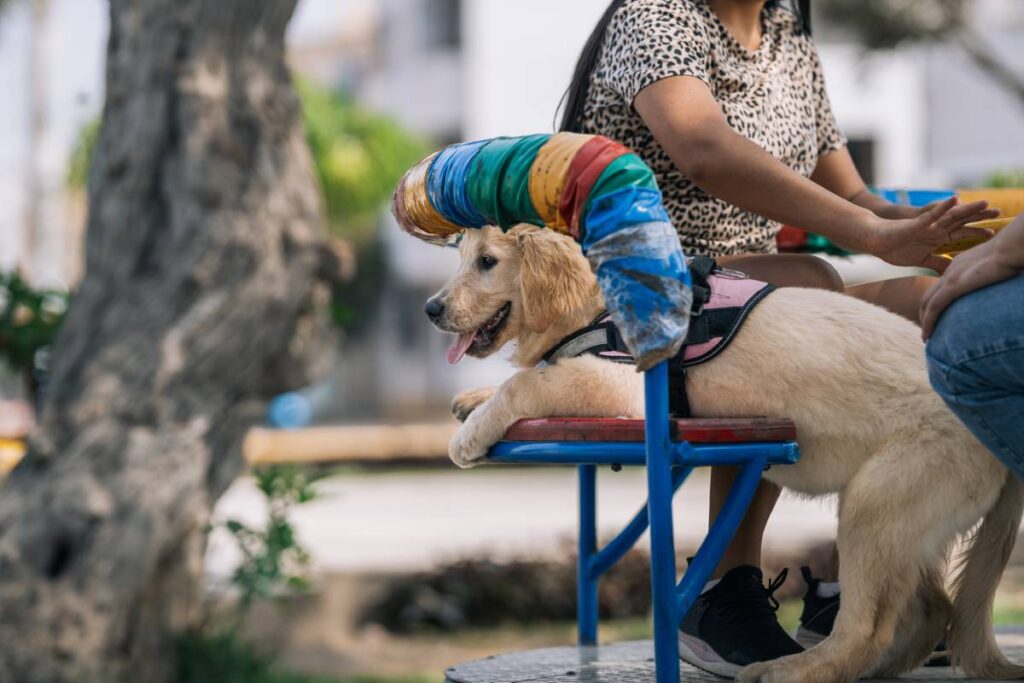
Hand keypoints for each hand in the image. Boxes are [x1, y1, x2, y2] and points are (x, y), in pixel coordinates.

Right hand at [868, 198, 998, 272]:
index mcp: (936, 238)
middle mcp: (934, 229)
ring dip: (968, 209)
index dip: (976, 232)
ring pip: (951, 215)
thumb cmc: (894, 249)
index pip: (960, 233)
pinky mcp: (915, 223)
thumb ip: (936, 262)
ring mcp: (926, 225)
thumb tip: (952, 270)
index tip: (992, 234)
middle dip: (979, 217)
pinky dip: (942, 208)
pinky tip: (954, 200)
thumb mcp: (920, 260)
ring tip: (984, 203)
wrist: (874, 241)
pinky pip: (931, 215)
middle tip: (998, 212)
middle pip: (961, 221)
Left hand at [919, 236, 1020, 339]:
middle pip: (929, 295)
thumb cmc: (1011, 254)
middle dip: (925, 314)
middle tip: (928, 331)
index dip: (937, 302)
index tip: (939, 316)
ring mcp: (950, 278)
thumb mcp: (997, 264)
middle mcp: (951, 270)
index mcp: (960, 264)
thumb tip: (1002, 281)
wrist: (1010, 247)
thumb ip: (992, 274)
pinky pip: (934, 308)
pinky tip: (927, 335)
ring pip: (927, 304)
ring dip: (924, 321)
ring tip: (926, 337)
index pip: (942, 286)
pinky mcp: (953, 286)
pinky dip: (928, 322)